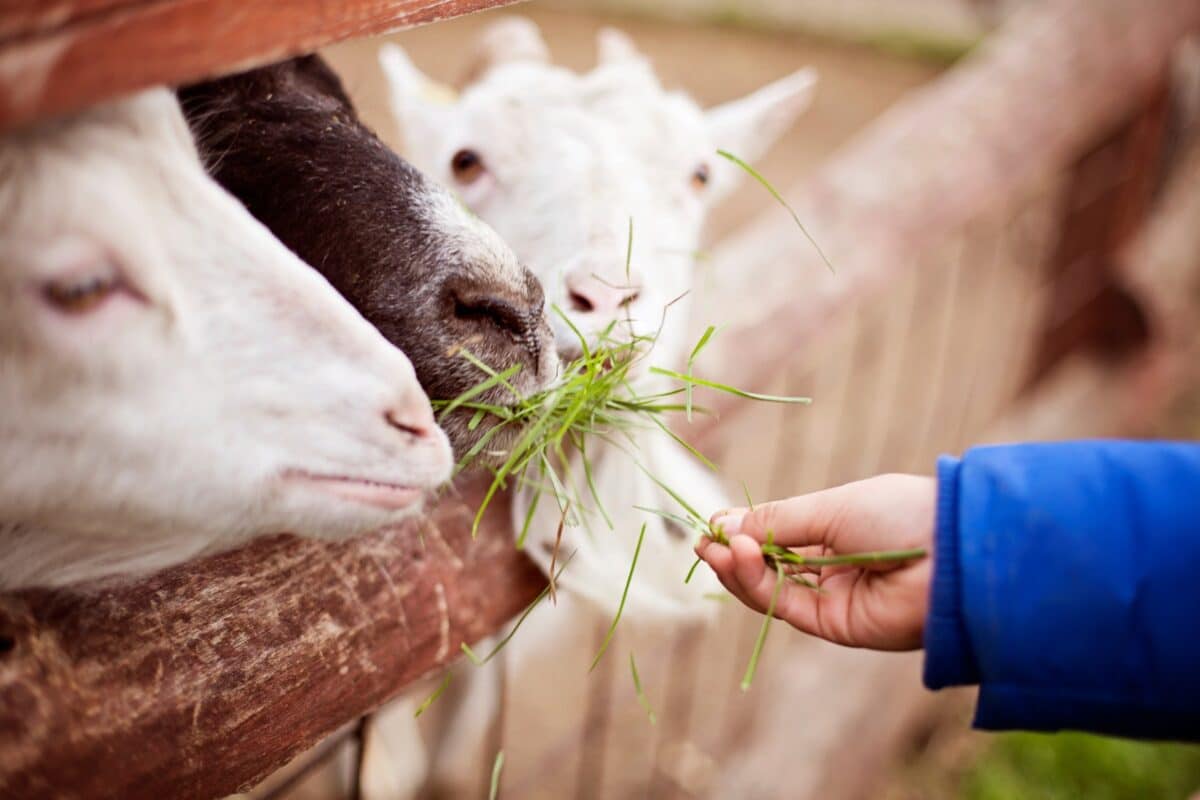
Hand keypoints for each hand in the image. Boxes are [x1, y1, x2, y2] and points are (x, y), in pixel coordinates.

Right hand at [695, 474, 935, 650]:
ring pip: (771, 588)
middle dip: (734, 552)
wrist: (951, 552)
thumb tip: (724, 523)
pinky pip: (784, 605)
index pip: (778, 535)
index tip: (713, 522)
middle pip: (769, 565)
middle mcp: (832, 566)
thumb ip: (776, 521)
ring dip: (738, 569)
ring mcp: (833, 597)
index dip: (744, 530)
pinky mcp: (835, 625)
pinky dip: (756, 585)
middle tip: (704, 539)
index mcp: (837, 530)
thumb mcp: (830, 507)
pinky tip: (739, 559)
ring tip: (716, 549)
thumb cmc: (900, 514)